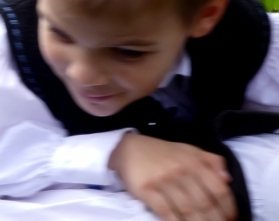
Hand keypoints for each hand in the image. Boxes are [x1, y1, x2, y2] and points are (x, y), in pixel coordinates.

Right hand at [109, 133, 235, 220]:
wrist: (128, 148)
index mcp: (194, 162)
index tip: (232, 219)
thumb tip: (228, 179)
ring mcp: (163, 181)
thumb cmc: (163, 152)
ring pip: (188, 210)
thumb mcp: (189, 150)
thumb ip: (212, 161)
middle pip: (205, 204)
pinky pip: (166, 212)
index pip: (219, 190)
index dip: (229, 209)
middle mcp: (181, 171)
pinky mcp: (146, 189)